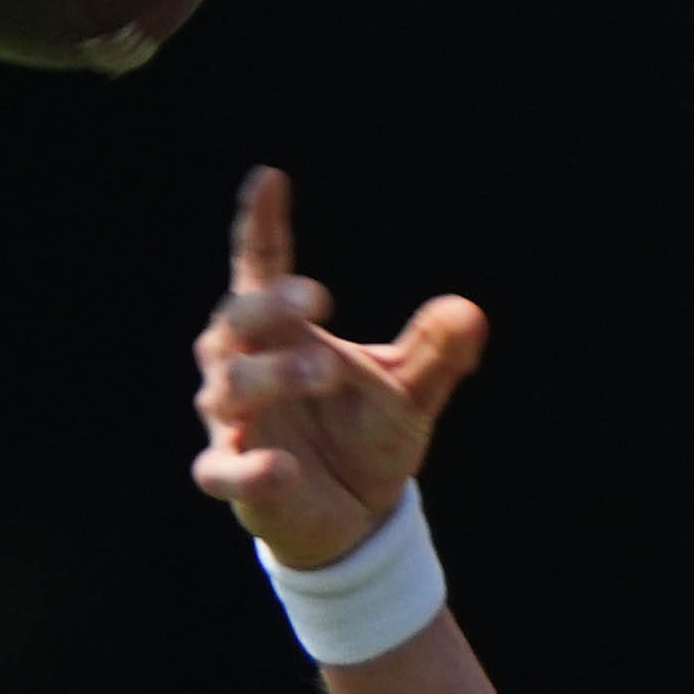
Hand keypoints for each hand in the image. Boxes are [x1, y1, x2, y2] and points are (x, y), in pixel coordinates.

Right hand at [190, 165, 488, 568]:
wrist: (352, 514)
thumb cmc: (366, 435)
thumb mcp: (410, 391)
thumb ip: (435, 351)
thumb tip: (470, 312)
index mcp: (279, 330)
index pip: (260, 266)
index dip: (260, 224)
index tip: (270, 178)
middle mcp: (241, 364)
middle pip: (238, 320)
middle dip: (271, 305)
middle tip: (319, 297)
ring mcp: (231, 420)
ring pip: (231, 387)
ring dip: (273, 375)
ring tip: (326, 370)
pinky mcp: (231, 475)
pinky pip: (224, 469)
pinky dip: (250, 468)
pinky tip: (284, 467)